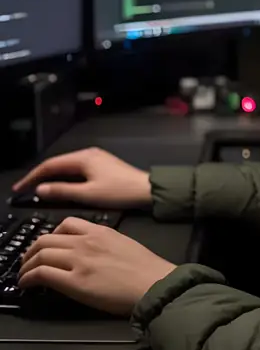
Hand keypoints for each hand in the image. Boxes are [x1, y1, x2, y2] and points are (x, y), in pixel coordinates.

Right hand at [12, 147, 151, 209]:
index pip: (50, 165)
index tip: (20, 188)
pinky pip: (77, 171)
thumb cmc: (120, 192)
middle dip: (40, 176)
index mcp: (83, 158)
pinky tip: (61, 189)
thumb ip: (62, 191)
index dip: (32, 177)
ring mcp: (96, 159)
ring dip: (52, 178)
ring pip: (67, 168)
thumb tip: (40, 189)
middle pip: (57, 164)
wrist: (148, 191)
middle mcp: (88, 154)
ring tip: (39, 190)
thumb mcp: (88, 194)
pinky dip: (65, 179)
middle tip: (25, 189)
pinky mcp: (102, 167)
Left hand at [19, 217, 176, 315]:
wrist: (156, 284)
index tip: (47, 244)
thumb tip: (89, 255)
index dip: (51, 234)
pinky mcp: (75, 282)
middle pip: (46, 238)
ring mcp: (79, 260)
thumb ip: (104, 244)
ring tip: (24, 274)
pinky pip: (42, 274)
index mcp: (100, 231)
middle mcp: (86, 242)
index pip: (66, 223)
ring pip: (40, 254)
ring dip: (27, 264)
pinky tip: (26, 283)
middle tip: (28, 260)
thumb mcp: (124, 245)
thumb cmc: (148, 270)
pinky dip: (29, 278)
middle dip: (32, 250)